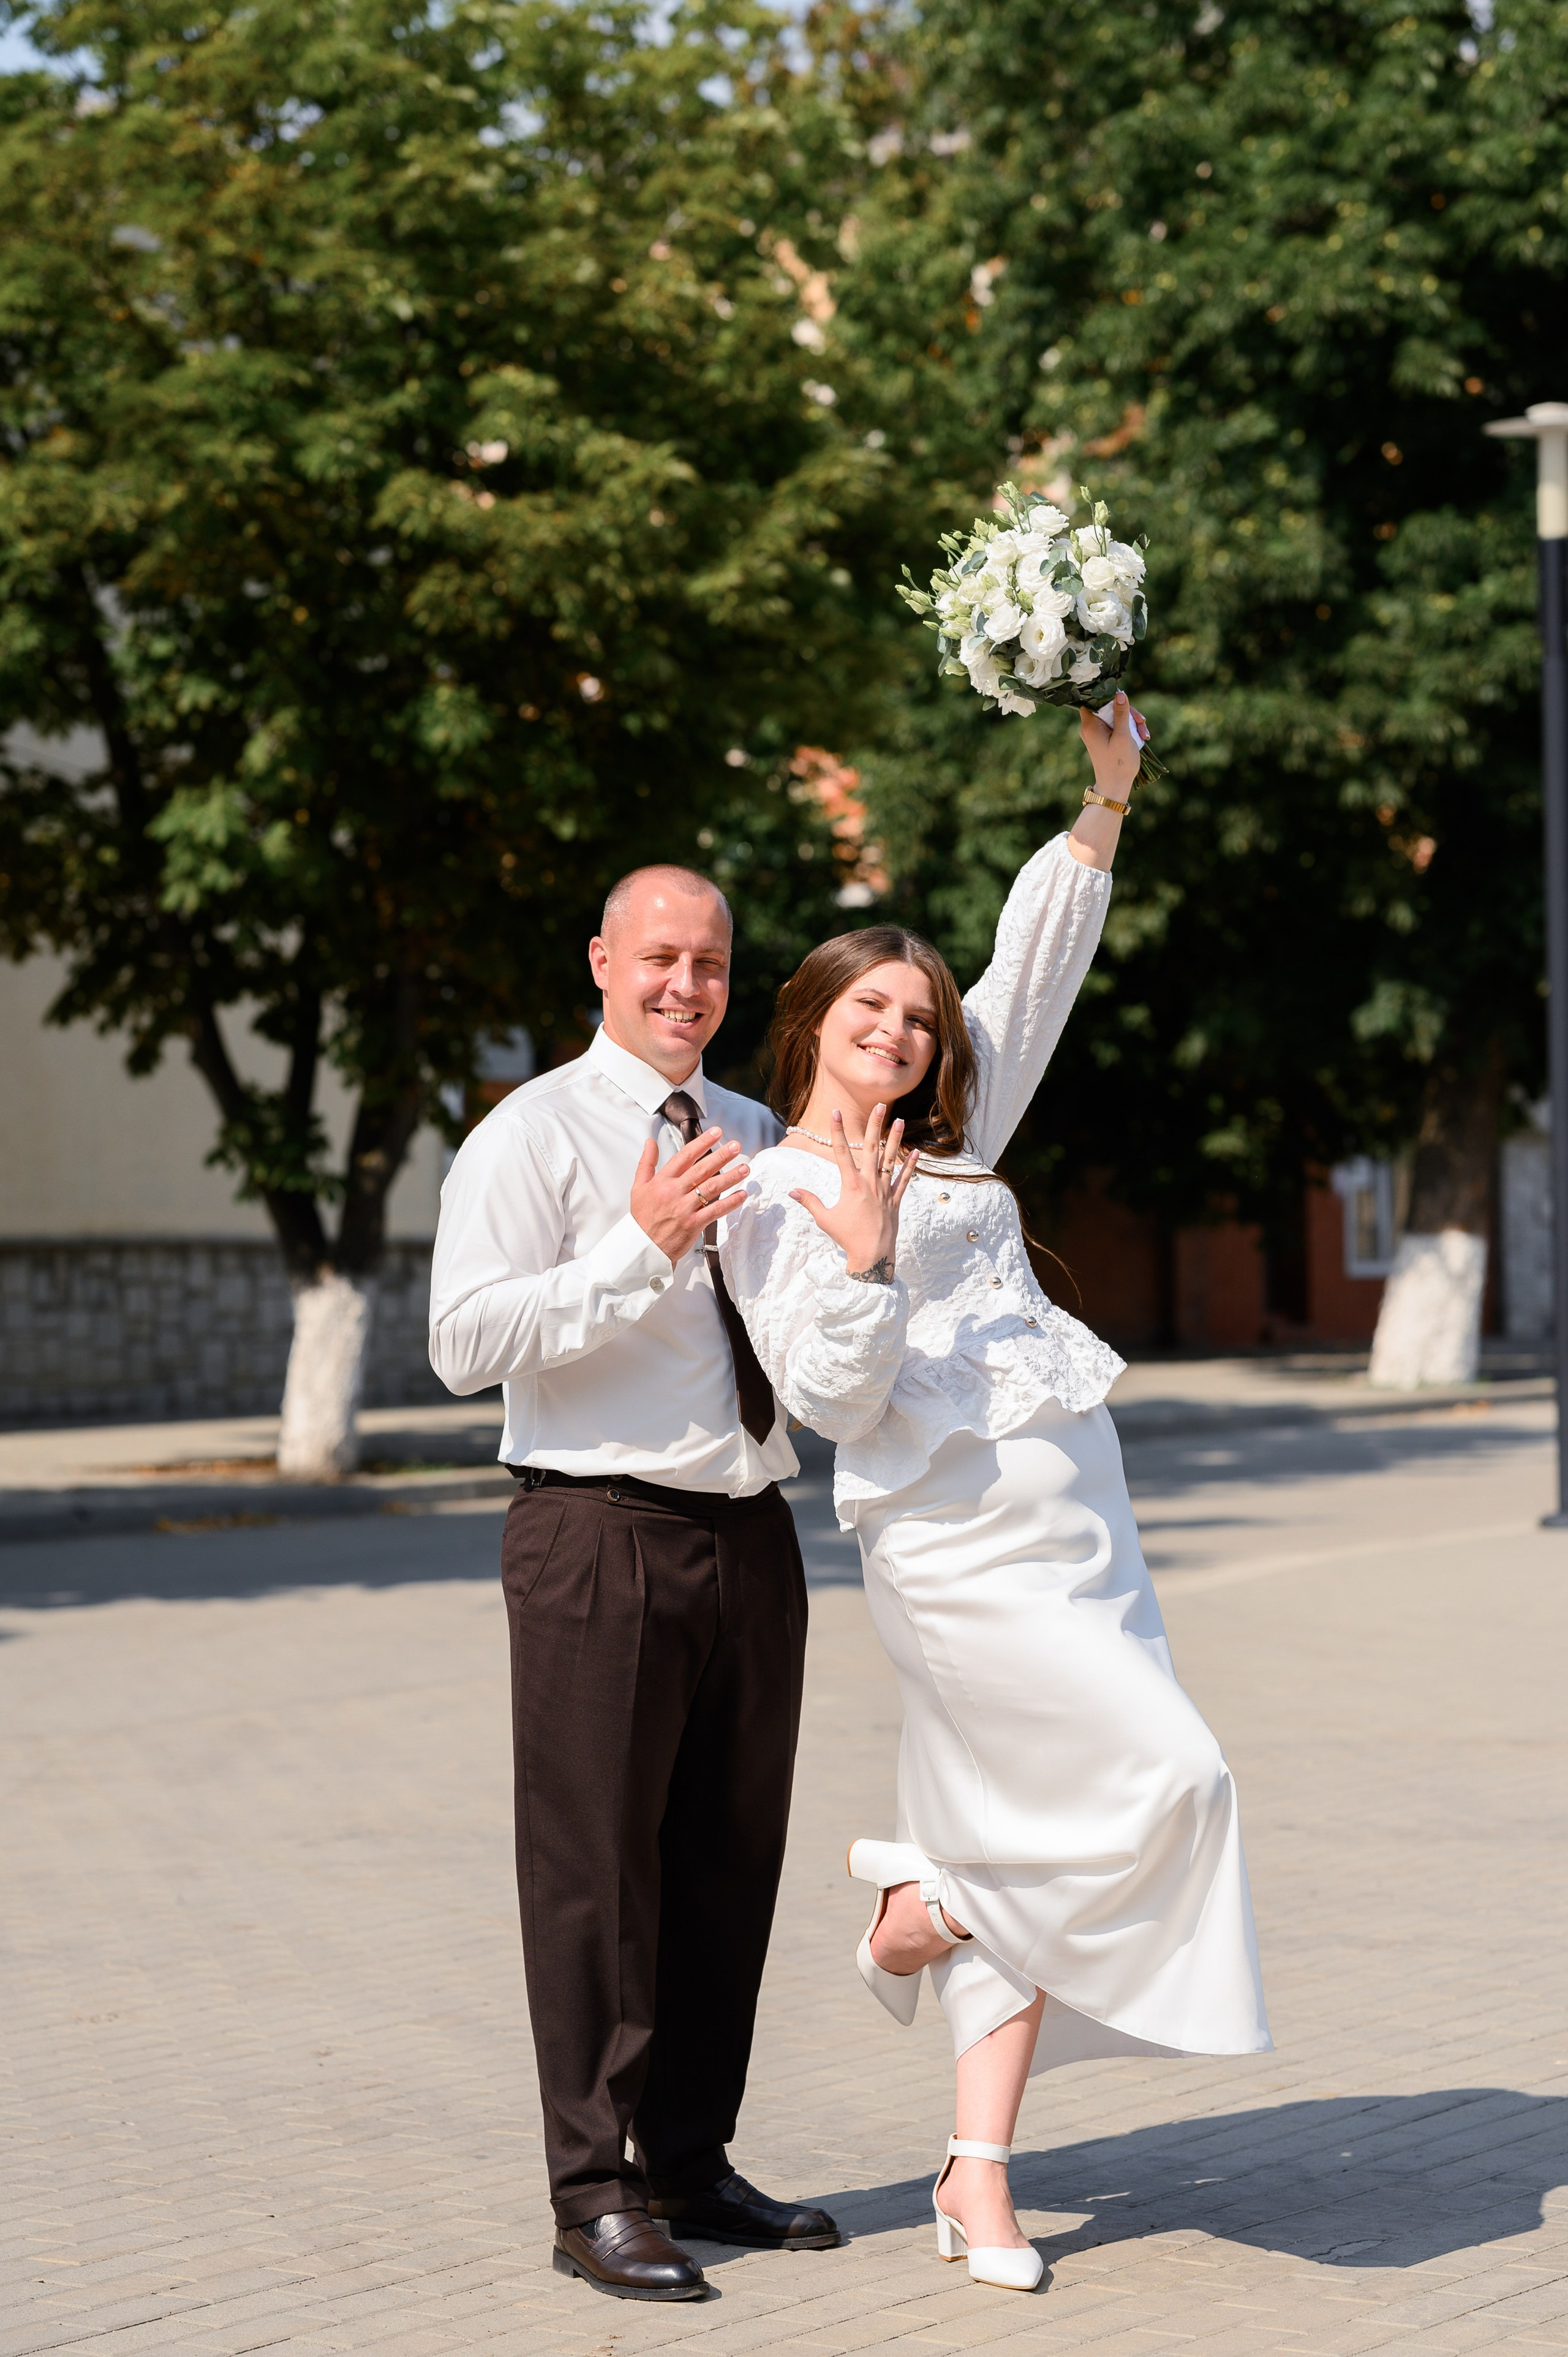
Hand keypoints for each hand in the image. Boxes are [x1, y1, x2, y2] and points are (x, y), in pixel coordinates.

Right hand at [631, 1127, 749, 1261]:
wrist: (642, 1247)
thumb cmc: (642, 1218)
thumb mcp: (638, 1187)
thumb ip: (646, 1163)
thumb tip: (650, 1141)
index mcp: (662, 1181)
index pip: (685, 1156)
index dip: (702, 1143)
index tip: (716, 1133)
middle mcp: (674, 1192)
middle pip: (701, 1169)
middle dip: (720, 1156)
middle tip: (736, 1146)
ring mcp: (684, 1208)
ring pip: (711, 1188)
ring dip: (730, 1177)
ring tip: (744, 1168)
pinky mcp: (693, 1224)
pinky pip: (715, 1211)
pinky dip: (730, 1202)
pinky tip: (742, 1194)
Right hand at [788, 1104, 915, 1278]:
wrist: (872, 1255)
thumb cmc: (847, 1238)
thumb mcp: (825, 1219)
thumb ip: (810, 1202)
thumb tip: (792, 1191)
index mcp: (851, 1185)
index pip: (841, 1152)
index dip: (837, 1131)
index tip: (835, 1112)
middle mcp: (870, 1183)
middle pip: (871, 1148)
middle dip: (874, 1125)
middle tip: (879, 1105)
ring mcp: (885, 1190)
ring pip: (891, 1159)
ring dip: (895, 1139)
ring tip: (900, 1120)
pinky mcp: (895, 1200)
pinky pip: (905, 1179)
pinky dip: (911, 1166)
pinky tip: (916, 1152)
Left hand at [1078, 689, 1148, 800]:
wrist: (1115, 787)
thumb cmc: (1118, 763)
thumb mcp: (1123, 736)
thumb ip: (1121, 713)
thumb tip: (1119, 693)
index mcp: (1090, 724)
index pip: (1094, 699)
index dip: (1109, 696)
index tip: (1124, 700)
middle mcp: (1090, 727)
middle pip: (1109, 707)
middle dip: (1128, 713)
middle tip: (1141, 722)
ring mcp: (1097, 733)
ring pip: (1116, 717)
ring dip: (1132, 723)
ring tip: (1144, 734)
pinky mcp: (1105, 739)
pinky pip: (1117, 727)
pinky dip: (1129, 730)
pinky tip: (1142, 738)